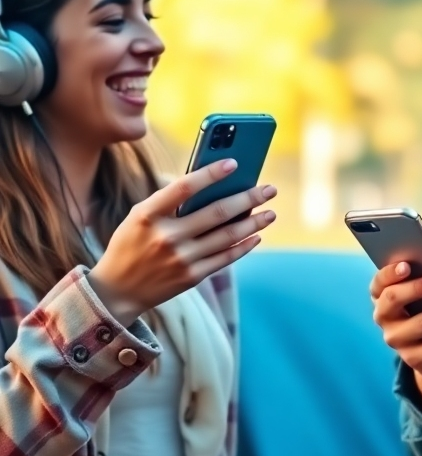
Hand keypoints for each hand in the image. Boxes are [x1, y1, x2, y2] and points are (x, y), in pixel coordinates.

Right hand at [90, 159, 275, 325]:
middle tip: (270, 189)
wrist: (116, 292)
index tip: (234, 163)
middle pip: (216, 212)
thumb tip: (213, 184)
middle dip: (248, 199)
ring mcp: (180, 258)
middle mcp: (165, 237)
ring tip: (271, 213)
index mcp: (148, 215)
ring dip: (254, 223)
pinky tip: (256, 235)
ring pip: (227, 235)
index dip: (210, 174)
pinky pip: (225, 258)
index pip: (184, 187)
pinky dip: (244, 245)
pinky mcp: (191, 277)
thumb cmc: (132, 243)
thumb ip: (169, 201)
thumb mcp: (139, 217)